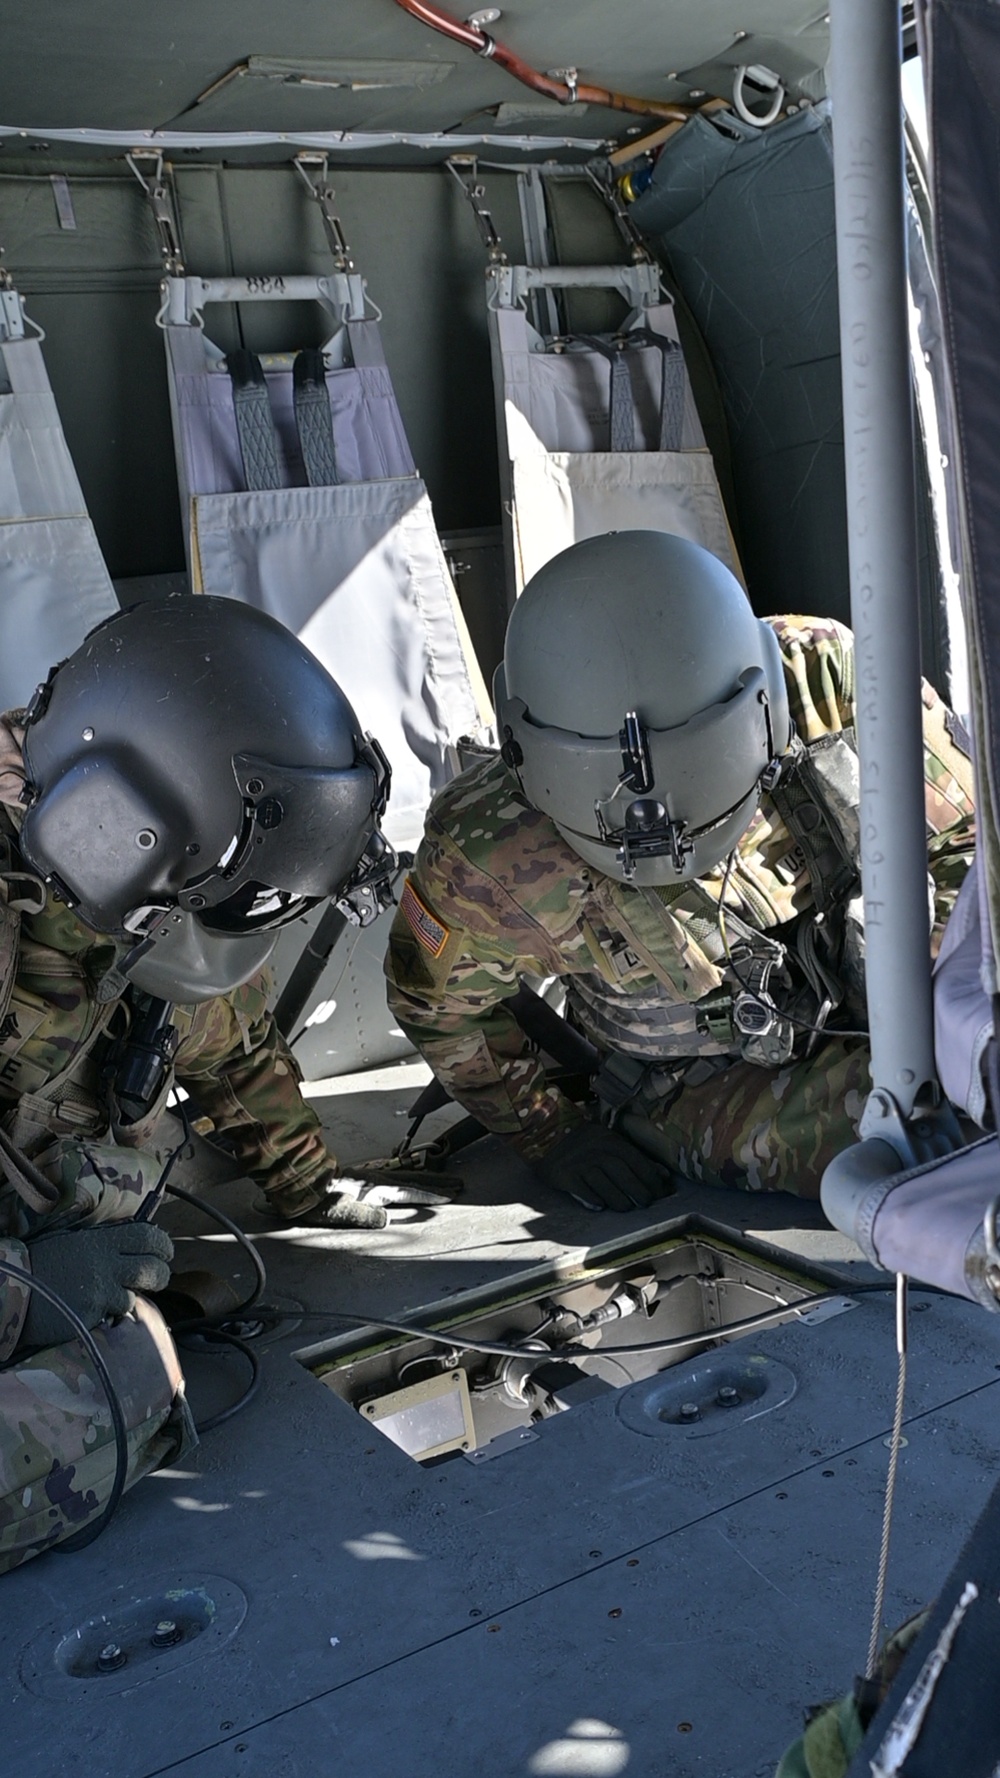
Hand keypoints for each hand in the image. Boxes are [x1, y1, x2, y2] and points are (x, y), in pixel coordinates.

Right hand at [20, 1222, 173, 1350]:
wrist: (14, 1289)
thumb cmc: (43, 1264)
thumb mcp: (74, 1243)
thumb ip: (104, 1244)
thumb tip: (134, 1246)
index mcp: (99, 1240)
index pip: (146, 1235)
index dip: (162, 1244)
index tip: (166, 1251)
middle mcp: (103, 1263)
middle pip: (151, 1268)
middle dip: (161, 1275)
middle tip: (157, 1278)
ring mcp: (99, 1289)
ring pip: (134, 1295)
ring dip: (128, 1296)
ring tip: (111, 1295)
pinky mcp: (92, 1313)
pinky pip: (112, 1314)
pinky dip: (107, 1312)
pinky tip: (90, 1307)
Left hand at [260, 1169, 453, 1230]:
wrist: (300, 1183)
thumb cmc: (318, 1200)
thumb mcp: (340, 1212)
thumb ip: (364, 1216)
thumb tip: (386, 1219)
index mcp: (375, 1188)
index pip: (411, 1189)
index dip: (433, 1192)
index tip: (452, 1194)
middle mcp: (377, 1179)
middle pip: (415, 1179)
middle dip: (438, 1183)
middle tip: (458, 1185)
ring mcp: (372, 1176)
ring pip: (406, 1176)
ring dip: (427, 1179)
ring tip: (443, 1182)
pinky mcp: (365, 1178)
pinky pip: (396, 1176)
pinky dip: (411, 1178)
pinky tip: (411, 1182)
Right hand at [534, 1123, 674, 1210]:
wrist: (545, 1149)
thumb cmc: (586, 1151)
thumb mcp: (610, 1148)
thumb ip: (636, 1160)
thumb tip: (664, 1177)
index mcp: (609, 1138)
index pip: (635, 1159)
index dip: (650, 1178)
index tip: (659, 1192)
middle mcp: (594, 1148)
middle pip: (621, 1172)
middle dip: (638, 1190)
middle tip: (645, 1203)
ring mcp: (578, 1161)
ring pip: (604, 1183)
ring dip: (619, 1199)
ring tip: (626, 1208)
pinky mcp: (565, 1175)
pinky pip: (584, 1191)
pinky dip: (594, 1200)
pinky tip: (601, 1206)